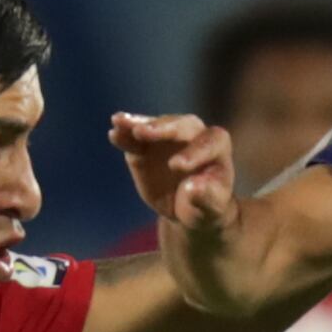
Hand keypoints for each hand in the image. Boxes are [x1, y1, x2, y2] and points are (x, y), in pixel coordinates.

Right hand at [111, 111, 233, 230]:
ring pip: (155, 125)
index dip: (193, 152)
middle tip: (142, 133)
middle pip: (181, 125)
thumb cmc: (205, 205)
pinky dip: (124, 133)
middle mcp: (194, 133)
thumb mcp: (210, 208)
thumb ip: (206, 198)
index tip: (176, 167)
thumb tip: (193, 188)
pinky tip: (114, 133)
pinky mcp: (146, 143)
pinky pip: (134, 136)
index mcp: (217, 145)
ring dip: (137, 123)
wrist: (187, 206)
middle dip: (162, 129)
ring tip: (120, 123)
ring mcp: (168, 135)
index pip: (208, 143)